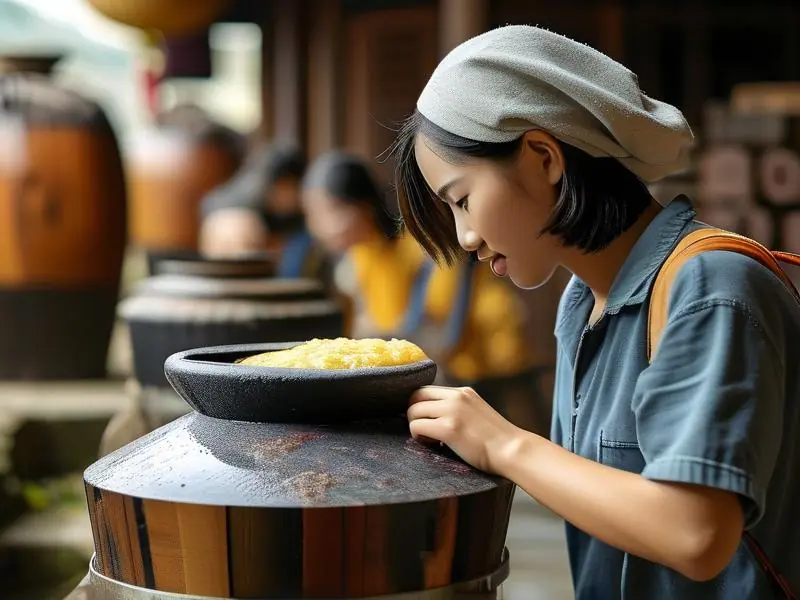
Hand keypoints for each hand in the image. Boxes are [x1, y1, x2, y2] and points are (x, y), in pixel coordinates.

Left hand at [407, 385, 521, 473]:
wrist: (512, 451)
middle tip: (425, 430)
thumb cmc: (496, 440)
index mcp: (463, 392)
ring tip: (432, 439)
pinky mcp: (449, 429)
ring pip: (413, 411)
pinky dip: (419, 437)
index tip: (426, 420)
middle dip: (414, 413)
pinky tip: (434, 444)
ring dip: (416, 426)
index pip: (427, 389)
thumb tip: (433, 414)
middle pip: (415, 396)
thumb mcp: (476, 412)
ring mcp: (452, 411)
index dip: (420, 405)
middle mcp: (456, 397)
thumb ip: (458, 408)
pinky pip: (417, 427)